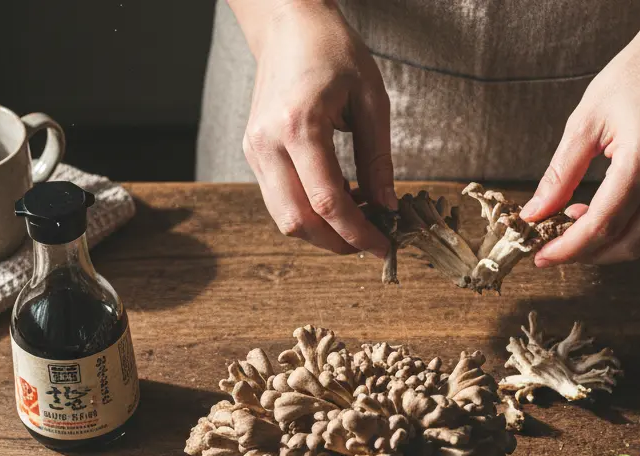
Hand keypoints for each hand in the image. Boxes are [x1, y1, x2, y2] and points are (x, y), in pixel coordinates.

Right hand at [237, 0, 392, 255]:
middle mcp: (267, 143)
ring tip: (358, 223)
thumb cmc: (334, 52)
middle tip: (372, 243)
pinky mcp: (253, 153)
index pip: (328, 202)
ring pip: (284, 218)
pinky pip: (279, 200)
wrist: (288, 26)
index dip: (359, 233)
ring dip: (322, 233)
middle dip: (339, 243)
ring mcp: (254, 150)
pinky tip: (338, 203)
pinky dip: (308, 214)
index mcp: (299, 125)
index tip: (386, 246)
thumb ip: (378, 160)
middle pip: (299, 221)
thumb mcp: (372, 101)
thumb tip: (387, 208)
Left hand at [520, 16, 639, 265]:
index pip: (603, 225)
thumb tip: (535, 214)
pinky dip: (636, 232)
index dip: (569, 248)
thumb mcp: (584, 123)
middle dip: (588, 253)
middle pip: (629, 244)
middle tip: (558, 245)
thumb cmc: (634, 80)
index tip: (543, 256)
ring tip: (582, 223)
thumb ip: (559, 176)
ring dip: (612, 246)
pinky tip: (613, 214)